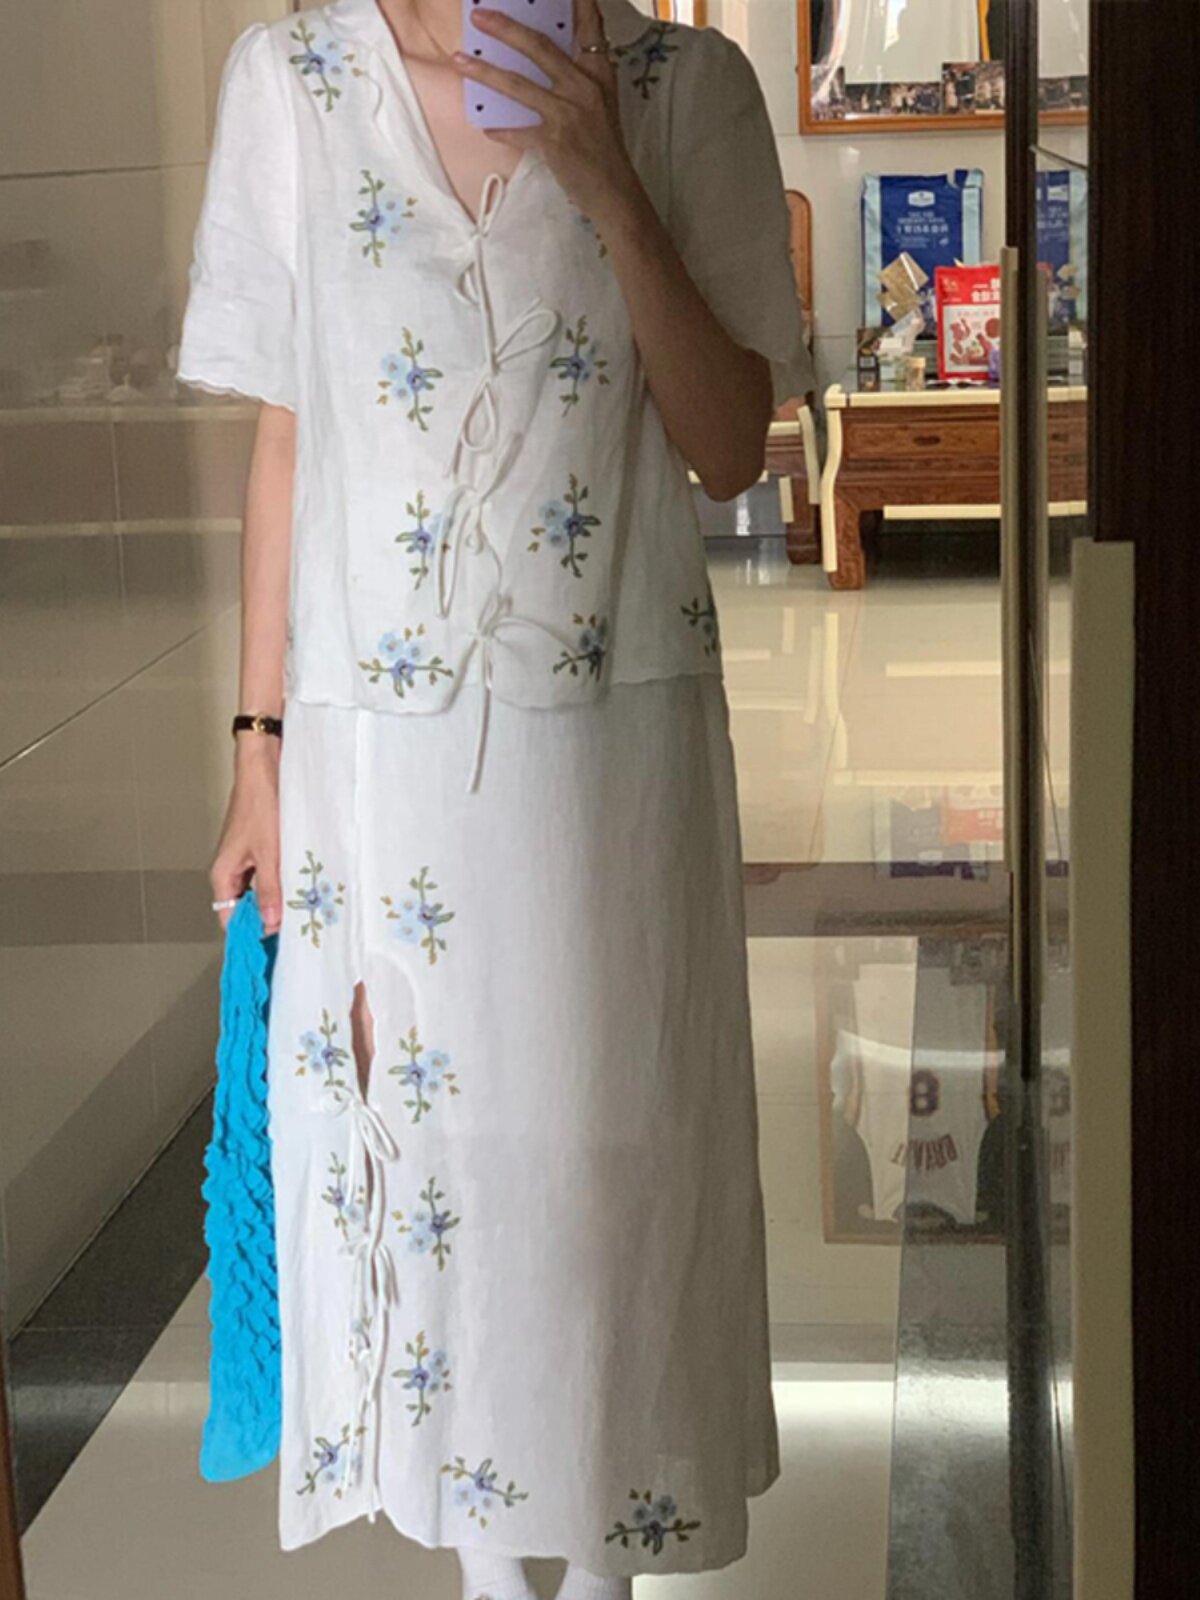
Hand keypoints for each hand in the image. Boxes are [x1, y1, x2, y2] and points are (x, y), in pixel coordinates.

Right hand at [210, 738, 281, 933]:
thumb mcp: (269, 854)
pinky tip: (300, 889)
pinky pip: (268, 875)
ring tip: (299, 914)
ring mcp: (245, 859)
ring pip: (259, 891)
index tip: (270, 950)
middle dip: (267, 920)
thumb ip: (270, 890)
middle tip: (293, 934)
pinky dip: (281, 883)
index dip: (248, 935)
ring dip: (277, 900)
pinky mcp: (259, 849)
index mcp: (223, 874)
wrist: (264, 769)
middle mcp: (231, 870)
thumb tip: (270, 923)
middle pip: (246, 907)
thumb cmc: (260, 806)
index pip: (230, 918)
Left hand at [452, 0, 641, 225]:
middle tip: (479, 15)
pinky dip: (499, 129)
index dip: (576, 2)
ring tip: (459, 60)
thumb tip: (545, 54)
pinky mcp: (554, 143)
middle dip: (505, 28)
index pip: (588, 25)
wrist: (614, 192)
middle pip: (540, 47)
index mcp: (598, 73)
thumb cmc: (604, 148)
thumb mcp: (601, 103)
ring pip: (519, 85)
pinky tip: (485, 124)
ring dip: (485, 72)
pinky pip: (517, 131)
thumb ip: (578, 76)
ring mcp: (568, 114)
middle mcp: (584, 87)